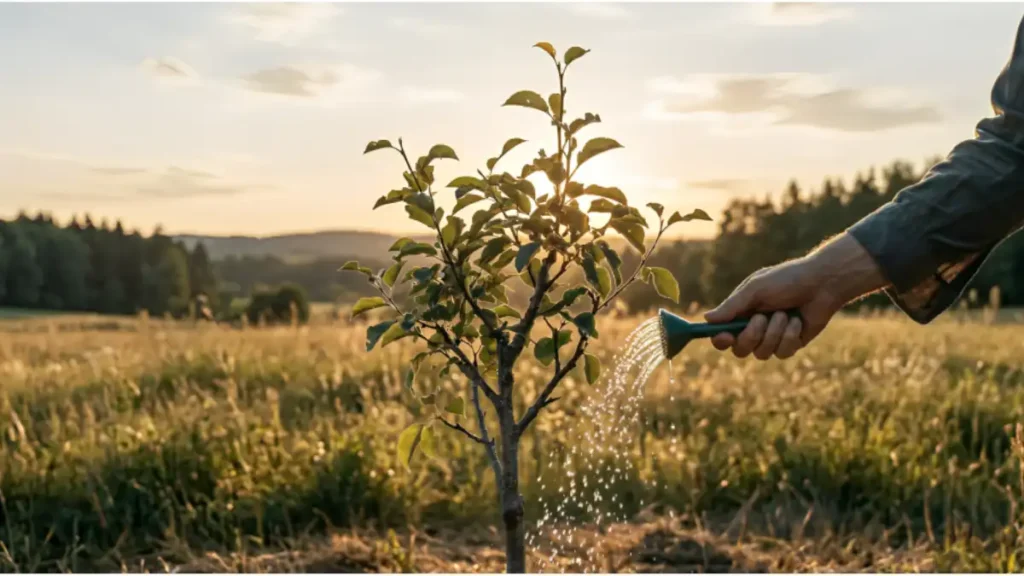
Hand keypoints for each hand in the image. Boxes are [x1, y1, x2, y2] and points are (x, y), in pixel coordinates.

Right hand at [704, 233, 887, 359]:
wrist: (822, 283)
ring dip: (774, 333)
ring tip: (785, 314)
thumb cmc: (787, 280)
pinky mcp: (790, 344)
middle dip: (751, 336)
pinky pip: (782, 353)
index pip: (722, 334)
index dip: (720, 339)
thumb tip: (707, 319)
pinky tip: (797, 321)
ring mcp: (772, 338)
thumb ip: (732, 306)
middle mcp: (754, 328)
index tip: (725, 336)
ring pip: (761, 353)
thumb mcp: (755, 289)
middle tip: (761, 318)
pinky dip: (789, 336)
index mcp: (741, 313)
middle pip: (740, 350)